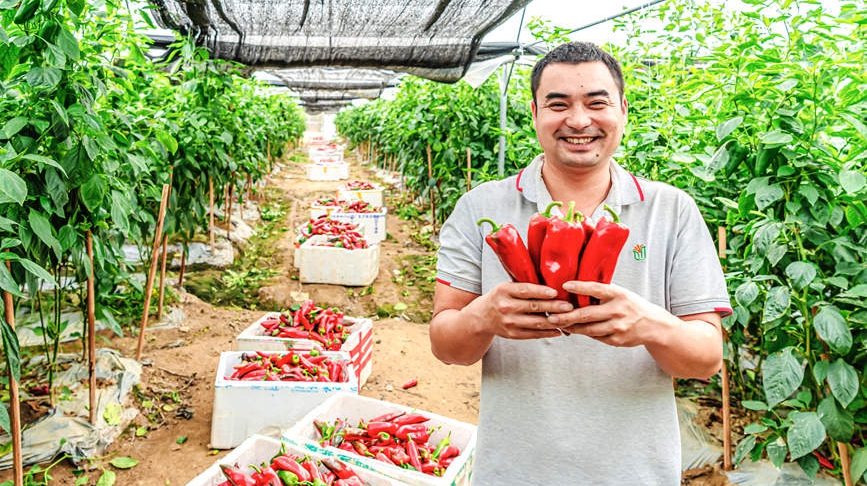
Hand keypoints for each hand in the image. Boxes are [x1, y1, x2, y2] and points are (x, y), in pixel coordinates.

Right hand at [467, 281, 573, 339]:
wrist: (482, 317)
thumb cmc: (500, 297)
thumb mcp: (507, 286)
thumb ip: (524, 285)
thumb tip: (552, 281)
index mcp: (504, 290)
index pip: (525, 290)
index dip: (541, 291)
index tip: (555, 291)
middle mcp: (505, 306)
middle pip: (533, 307)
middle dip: (554, 307)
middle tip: (569, 306)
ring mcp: (509, 322)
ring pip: (536, 323)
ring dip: (555, 321)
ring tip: (569, 318)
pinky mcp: (512, 334)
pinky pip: (534, 334)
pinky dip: (548, 333)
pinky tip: (559, 330)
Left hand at [547, 280, 668, 346]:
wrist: (653, 325)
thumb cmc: (631, 306)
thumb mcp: (620, 293)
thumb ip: (601, 292)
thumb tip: (574, 289)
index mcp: (618, 294)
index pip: (596, 289)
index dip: (580, 287)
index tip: (565, 285)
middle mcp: (618, 310)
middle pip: (586, 314)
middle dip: (566, 317)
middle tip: (551, 317)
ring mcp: (617, 327)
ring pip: (588, 329)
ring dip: (571, 327)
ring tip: (558, 324)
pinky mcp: (616, 340)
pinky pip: (595, 337)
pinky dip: (584, 333)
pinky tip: (574, 330)